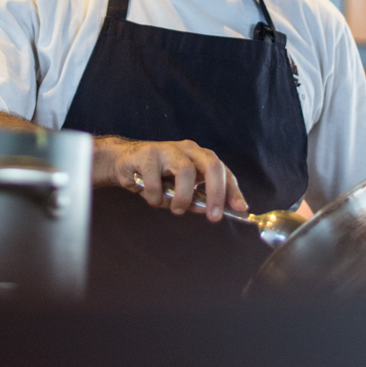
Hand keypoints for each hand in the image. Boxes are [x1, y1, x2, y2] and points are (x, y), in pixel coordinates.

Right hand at [92, 136, 246, 221]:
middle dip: (216, 193)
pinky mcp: (147, 154)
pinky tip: (151, 198)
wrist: (124, 162)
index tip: (241, 209)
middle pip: (211, 165)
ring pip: (185, 171)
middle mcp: (187, 149)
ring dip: (182, 197)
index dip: (233, 190)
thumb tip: (210, 211)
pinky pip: (155, 181)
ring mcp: (167, 149)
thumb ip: (196, 200)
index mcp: (199, 156)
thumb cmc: (157, 177)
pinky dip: (155, 197)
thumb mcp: (180, 190)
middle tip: (214, 217)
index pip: (223, 171)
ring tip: (175, 208)